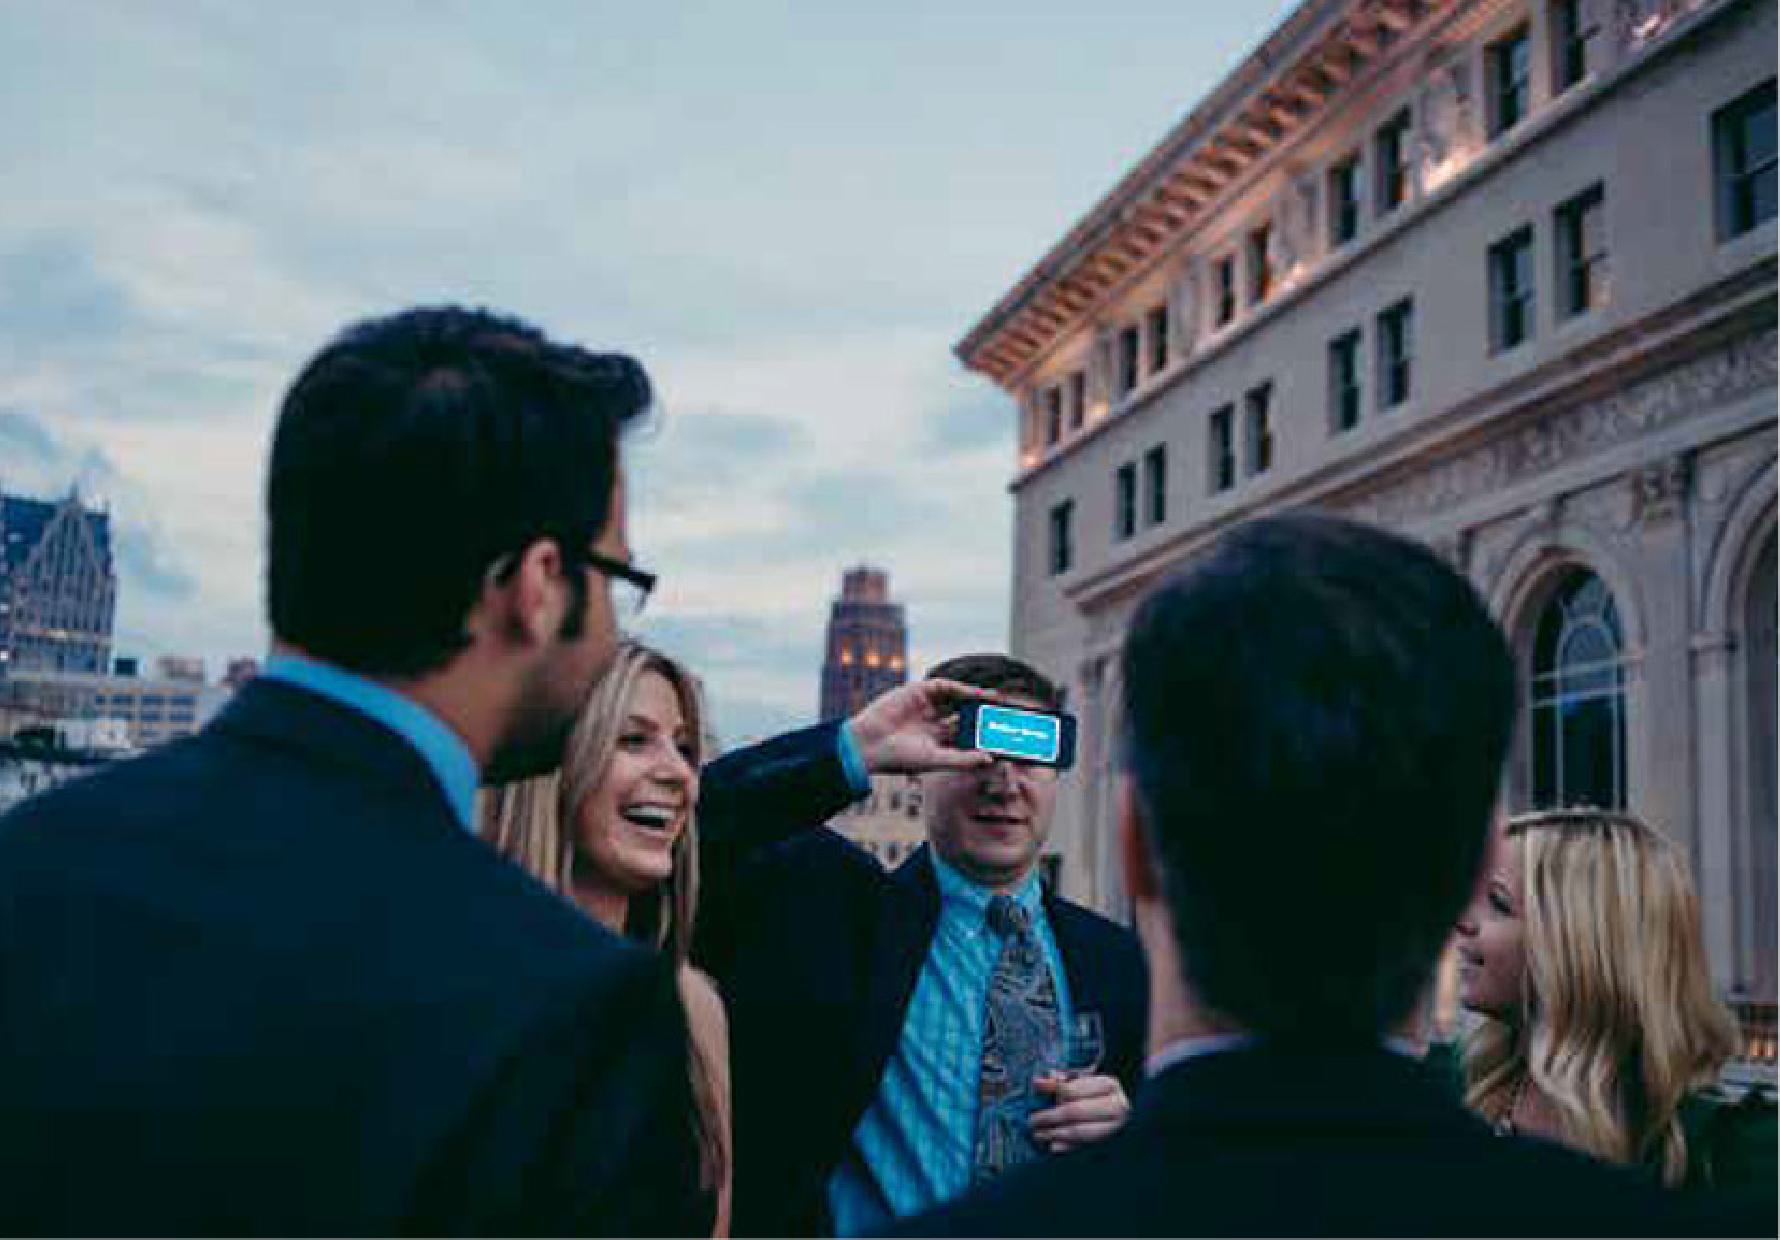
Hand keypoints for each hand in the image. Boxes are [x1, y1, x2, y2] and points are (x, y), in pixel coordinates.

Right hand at [847, 679, 998, 774]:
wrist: (870, 744)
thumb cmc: (899, 757)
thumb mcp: (935, 760)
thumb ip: (962, 759)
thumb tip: (990, 759)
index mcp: (937, 740)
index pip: (966, 734)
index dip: (984, 734)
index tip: (1004, 735)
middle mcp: (934, 721)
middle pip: (965, 714)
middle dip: (984, 713)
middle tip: (1006, 714)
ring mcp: (926, 705)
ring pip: (958, 698)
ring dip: (977, 697)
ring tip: (997, 700)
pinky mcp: (918, 691)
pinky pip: (945, 686)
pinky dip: (961, 688)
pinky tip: (976, 693)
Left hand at [1029, 1072, 1128, 1153]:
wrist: (1118, 1110)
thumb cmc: (1093, 1092)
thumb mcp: (1080, 1080)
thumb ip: (1060, 1080)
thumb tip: (1038, 1082)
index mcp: (1108, 1085)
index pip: (1074, 1089)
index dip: (1052, 1091)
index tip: (1035, 1092)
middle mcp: (1116, 1106)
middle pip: (1075, 1112)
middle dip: (1049, 1117)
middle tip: (1032, 1121)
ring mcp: (1115, 1128)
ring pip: (1078, 1132)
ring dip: (1054, 1134)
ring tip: (1037, 1135)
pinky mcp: (1110, 1145)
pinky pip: (1083, 1148)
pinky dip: (1065, 1148)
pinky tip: (1051, 1146)